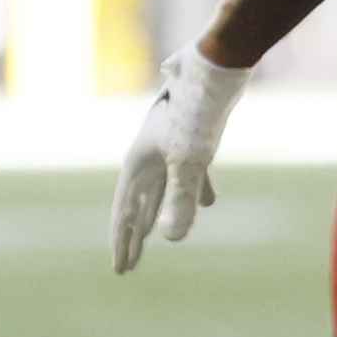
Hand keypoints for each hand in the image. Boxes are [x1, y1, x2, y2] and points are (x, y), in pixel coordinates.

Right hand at [110, 46, 255, 272]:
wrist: (216, 68)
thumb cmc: (197, 113)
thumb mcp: (190, 160)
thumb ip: (181, 200)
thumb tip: (172, 240)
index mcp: (138, 164)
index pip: (124, 212)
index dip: (122, 241)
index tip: (120, 269)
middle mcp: (148, 156)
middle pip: (138, 205)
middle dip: (134, 236)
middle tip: (127, 267)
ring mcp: (170, 146)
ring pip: (162, 189)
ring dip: (160, 213)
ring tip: (156, 240)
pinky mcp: (194, 137)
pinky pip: (191, 172)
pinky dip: (197, 190)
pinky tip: (210, 203)